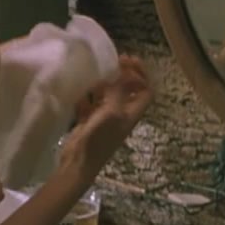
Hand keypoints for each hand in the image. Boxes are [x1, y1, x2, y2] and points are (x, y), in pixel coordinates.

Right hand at [63, 55, 153, 178]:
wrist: (78, 162)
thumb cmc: (99, 138)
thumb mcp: (112, 112)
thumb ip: (118, 91)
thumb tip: (121, 73)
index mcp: (131, 113)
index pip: (145, 90)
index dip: (141, 74)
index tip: (127, 61)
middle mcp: (121, 114)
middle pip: (128, 91)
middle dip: (122, 75)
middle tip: (113, 61)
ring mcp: (104, 119)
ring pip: (108, 96)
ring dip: (103, 84)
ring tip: (94, 74)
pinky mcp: (89, 122)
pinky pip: (90, 104)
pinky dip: (86, 97)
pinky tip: (79, 91)